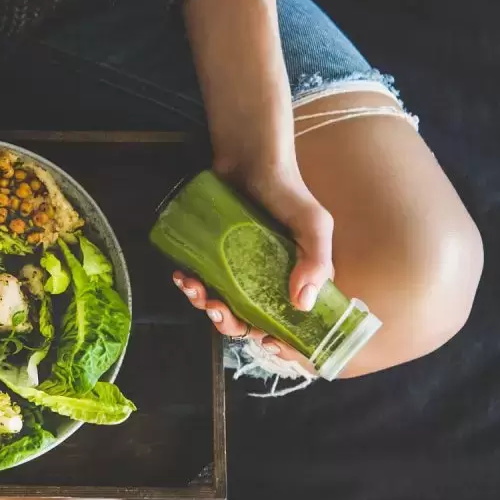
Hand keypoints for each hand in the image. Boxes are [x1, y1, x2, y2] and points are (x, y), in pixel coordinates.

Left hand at [174, 154, 333, 360]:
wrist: (249, 156)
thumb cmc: (287, 189)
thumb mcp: (313, 224)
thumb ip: (315, 260)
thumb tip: (303, 304)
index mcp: (298, 280)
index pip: (292, 323)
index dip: (282, 340)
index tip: (267, 342)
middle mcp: (269, 279)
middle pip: (251, 320)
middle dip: (230, 324)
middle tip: (217, 311)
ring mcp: (240, 269)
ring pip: (223, 304)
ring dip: (205, 306)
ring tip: (194, 289)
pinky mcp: (216, 256)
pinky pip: (204, 281)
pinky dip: (191, 285)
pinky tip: (183, 276)